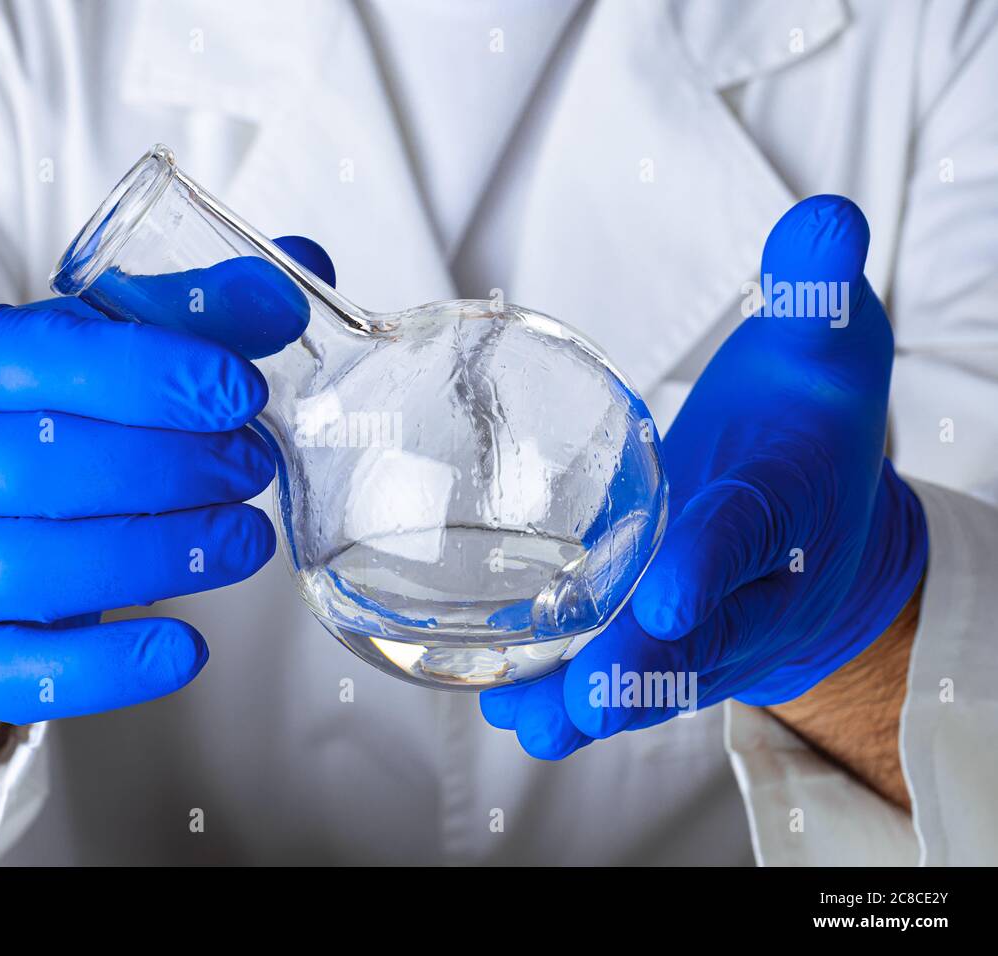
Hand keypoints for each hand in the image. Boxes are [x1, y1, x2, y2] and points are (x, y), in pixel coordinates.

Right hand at [0, 237, 333, 723]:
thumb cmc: (18, 431)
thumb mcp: (81, 356)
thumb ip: (179, 318)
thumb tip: (291, 287)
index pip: (43, 356)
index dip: (152, 373)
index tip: (243, 390)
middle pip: (34, 467)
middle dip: (169, 468)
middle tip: (254, 467)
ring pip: (27, 568)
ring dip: (157, 556)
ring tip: (244, 539)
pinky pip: (10, 672)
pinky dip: (106, 667)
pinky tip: (185, 648)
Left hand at [482, 196, 926, 757]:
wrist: (826, 530)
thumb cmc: (812, 430)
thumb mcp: (827, 351)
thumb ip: (818, 293)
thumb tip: (822, 224)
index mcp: (788, 506)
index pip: (751, 532)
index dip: (714, 561)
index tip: (671, 591)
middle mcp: (751, 585)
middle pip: (702, 633)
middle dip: (646, 662)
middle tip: (590, 693)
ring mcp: (709, 629)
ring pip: (657, 677)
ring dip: (594, 702)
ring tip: (530, 719)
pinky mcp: (666, 646)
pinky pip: (624, 680)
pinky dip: (571, 698)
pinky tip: (511, 707)